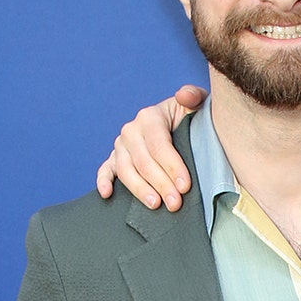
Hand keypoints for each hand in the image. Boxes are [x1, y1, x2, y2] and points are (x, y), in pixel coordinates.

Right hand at [95, 85, 207, 210]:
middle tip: (175, 203)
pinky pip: (105, 169)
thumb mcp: (197, 102)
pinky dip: (103, 181)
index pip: (160, 145)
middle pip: (144, 162)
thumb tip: (184, 96)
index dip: (172, 166)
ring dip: (140, 189)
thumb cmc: (190, 114)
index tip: (184, 185)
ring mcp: (121, 145)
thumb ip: (193, 96)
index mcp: (150, 116)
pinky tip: (107, 195)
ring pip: (126, 170)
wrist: (179, 118)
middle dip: (161, 184)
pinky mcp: (115, 157)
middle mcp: (132, 130)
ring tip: (155, 204)